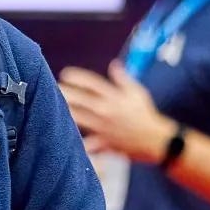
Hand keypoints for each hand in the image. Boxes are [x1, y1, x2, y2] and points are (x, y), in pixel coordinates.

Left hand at [58, 64, 177, 164]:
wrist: (157, 140)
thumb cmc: (147, 115)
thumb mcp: (138, 93)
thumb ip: (123, 79)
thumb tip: (113, 65)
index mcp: (116, 97)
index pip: (93, 83)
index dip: (77, 78)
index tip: (65, 74)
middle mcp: (109, 111)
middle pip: (82, 100)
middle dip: (66, 93)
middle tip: (53, 88)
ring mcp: (105, 127)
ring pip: (80, 118)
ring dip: (66, 111)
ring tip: (53, 107)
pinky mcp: (106, 142)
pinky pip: (89, 143)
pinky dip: (78, 142)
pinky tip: (64, 138)